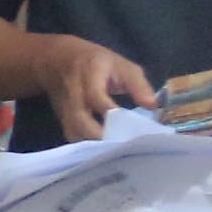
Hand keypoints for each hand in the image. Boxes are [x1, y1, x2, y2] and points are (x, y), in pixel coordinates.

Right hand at [36, 37, 154, 144]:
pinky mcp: (61, 119)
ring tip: (113, 151)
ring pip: (73, 130)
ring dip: (92, 144)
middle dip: (99, 135)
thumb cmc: (98, 63)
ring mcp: (64, 107)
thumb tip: (153, 105)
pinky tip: (102, 150)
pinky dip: (85, 145)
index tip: (128, 125)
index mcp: (89, 73)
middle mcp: (73, 92)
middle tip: (121, 146)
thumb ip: (138, 85)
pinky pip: (72, 135)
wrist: (59, 60)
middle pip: (79, 118)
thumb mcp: (122, 65)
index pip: (95, 95)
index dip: (110, 111)